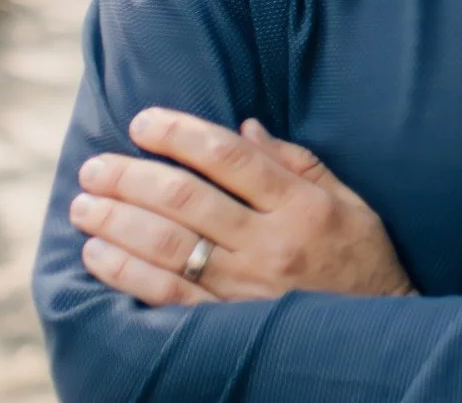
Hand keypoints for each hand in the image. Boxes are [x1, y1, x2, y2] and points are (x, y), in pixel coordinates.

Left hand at [69, 108, 415, 306]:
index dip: (181, 135)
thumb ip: (297, 163)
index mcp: (301, 205)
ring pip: (168, 247)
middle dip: (133, 178)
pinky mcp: (227, 326)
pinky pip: (167, 298)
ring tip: (85, 203)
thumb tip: (243, 129)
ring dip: (118, 222)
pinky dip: (126, 274)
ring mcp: (245, 289)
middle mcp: (270, 244)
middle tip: (95, 165)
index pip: (231, 158)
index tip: (143, 122)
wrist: (376, 340)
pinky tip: (97, 255)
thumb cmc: (363, 260)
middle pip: (188, 200)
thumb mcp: (350, 200)